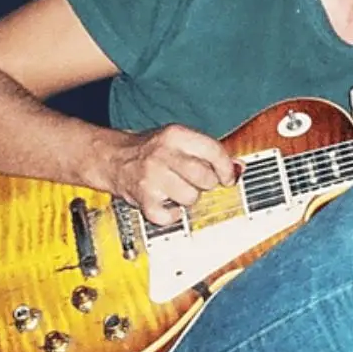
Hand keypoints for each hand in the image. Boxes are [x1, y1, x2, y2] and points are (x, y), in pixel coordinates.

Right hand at [105, 124, 237, 225]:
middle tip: (198, 182)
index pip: (213, 151)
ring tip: (178, 190)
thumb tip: (238, 168)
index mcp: (176, 135)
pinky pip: (169, 216)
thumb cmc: (151, 150)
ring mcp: (151, 177)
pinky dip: (171, 215)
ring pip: (190, 198)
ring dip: (188, 199)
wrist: (114, 159)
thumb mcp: (180, 141)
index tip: (229, 177)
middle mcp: (163, 154)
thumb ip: (209, 152)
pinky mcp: (142, 198)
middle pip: (204, 177)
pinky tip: (167, 203)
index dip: (226, 168)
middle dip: (207, 184)